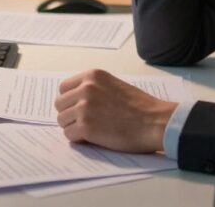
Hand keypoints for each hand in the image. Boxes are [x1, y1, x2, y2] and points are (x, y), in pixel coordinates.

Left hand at [55, 69, 177, 153]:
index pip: (64, 88)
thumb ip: (94, 88)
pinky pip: (69, 135)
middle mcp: (85, 89)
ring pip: (62, 121)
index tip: (77, 108)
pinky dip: (78, 139)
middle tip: (83, 122)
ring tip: (90, 131)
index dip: (69, 100)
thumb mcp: (113, 85)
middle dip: (69, 115)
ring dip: (73, 128)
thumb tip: (75, 100)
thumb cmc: (140, 107)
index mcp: (92, 76)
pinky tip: (92, 139)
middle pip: (59, 104)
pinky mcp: (86, 127)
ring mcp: (84, 108)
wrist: (155, 121)